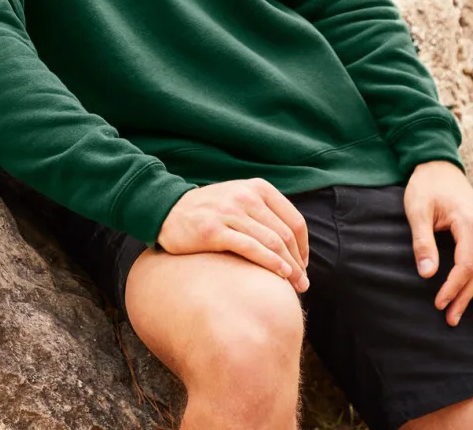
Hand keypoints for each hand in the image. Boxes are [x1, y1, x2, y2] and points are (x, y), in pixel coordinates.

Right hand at [157, 178, 310, 293]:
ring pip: (272, 242)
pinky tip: (280, 275)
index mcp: (257, 187)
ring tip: (295, 286)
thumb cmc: (210, 211)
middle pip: (285, 234)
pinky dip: (270, 263)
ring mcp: (230, 212)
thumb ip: (264, 213)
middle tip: (303, 283)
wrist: (168, 211)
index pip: (294, 220)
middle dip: (299, 262)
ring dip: (289, 267)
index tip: (303, 264)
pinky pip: (251, 248)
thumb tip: (293, 243)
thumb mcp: (240, 199)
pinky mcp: (214, 231)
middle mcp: (246, 196)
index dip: (304, 246)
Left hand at [403, 160, 472, 327]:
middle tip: (450, 320)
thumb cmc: (424, 187)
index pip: (466, 266)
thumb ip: (423, 241)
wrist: (438, 165)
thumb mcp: (417, 210)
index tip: (438, 303)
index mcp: (470, 224)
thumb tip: (427, 275)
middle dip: (466, 299)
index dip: (453, 288)